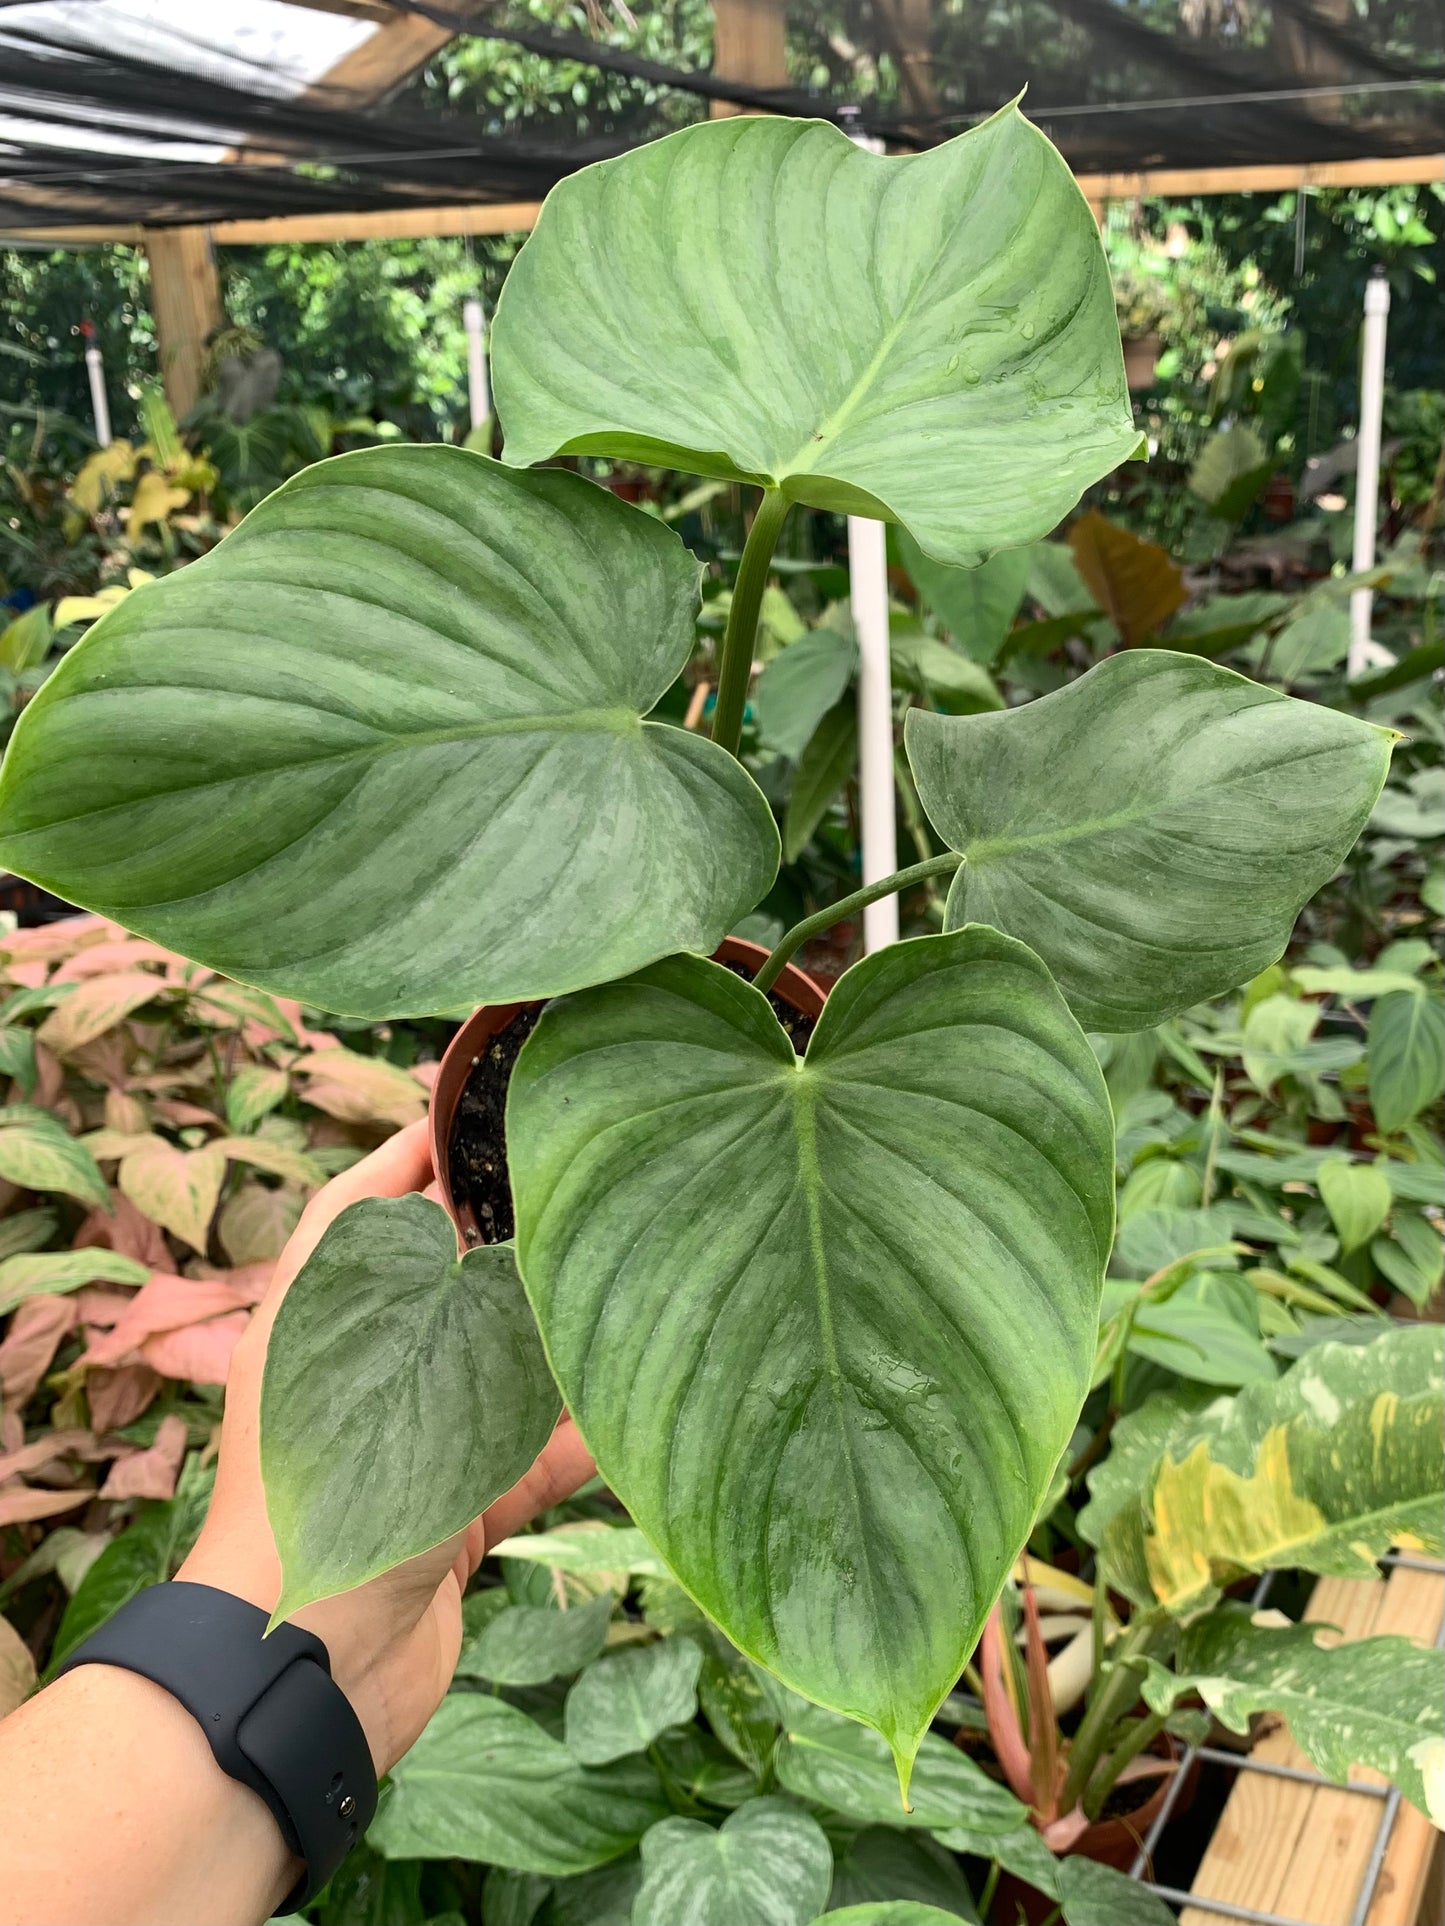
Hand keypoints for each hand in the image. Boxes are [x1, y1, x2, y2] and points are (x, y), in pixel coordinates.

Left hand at [177, 1119, 594, 1775]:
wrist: (315, 1673)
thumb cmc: (332, 1497)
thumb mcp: (377, 1366)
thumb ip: (428, 1287)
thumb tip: (458, 1199)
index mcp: (318, 1318)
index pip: (367, 1200)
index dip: (419, 1144)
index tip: (490, 1097)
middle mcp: (364, 1368)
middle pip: (448, 1278)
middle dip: (514, 1234)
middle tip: (597, 1178)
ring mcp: (414, 1440)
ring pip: (503, 1364)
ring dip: (562, 1337)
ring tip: (641, 1280)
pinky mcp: (459, 1507)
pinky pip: (532, 1452)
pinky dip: (581, 1434)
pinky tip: (645, 1404)